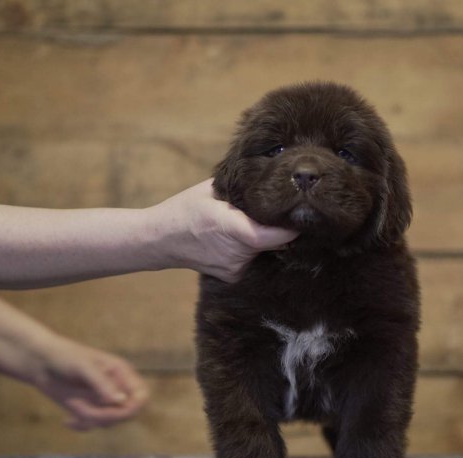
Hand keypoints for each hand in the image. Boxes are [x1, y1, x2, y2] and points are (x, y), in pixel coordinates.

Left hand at [31, 338, 149, 430]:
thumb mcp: (83, 367)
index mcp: (122, 372)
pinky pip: (94, 425)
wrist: (40, 361)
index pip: (141, 395)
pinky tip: (67, 421)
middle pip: (127, 413)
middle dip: (107, 416)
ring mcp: (102, 400)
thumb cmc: (64, 356)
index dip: (134, 406)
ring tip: (73, 406)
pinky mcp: (88, 408)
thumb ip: (102, 383)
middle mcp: (116, 387)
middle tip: (83, 410)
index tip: (116, 409)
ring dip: (91, 418)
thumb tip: (121, 401)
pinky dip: (81, 426)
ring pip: (109, 422)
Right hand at [147, 179, 298, 282]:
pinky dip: (253, 249)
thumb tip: (274, 176)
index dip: (293, 225)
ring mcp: (235, 269)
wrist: (159, 241)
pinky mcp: (233, 277)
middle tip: (281, 210)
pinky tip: (241, 237)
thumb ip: (243, 187)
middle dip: (279, 227)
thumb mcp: (212, 190)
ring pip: (266, 251)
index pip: (277, 235)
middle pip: (275, 242)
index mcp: (231, 228)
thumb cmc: (185, 209)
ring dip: (266, 237)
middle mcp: (236, 254)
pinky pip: (254, 260)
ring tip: (253, 222)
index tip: (303, 211)